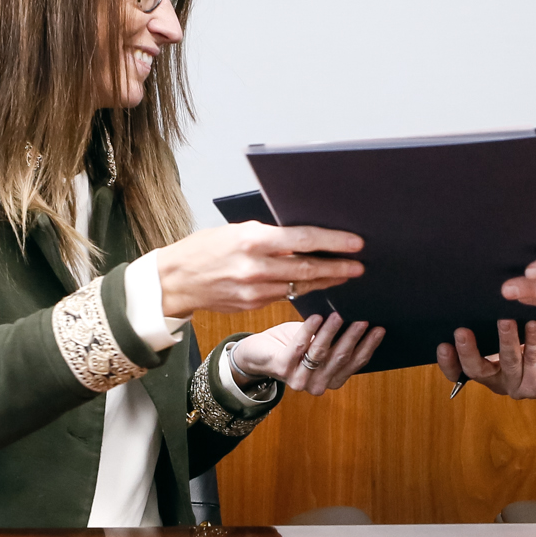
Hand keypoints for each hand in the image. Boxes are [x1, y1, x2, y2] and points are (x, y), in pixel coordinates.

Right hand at [155, 221, 364, 316]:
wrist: (176, 280)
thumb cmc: (204, 249)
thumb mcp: (236, 231)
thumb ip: (268, 237)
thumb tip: (302, 238)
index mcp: (252, 241)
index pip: (303, 240)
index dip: (333, 242)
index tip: (355, 244)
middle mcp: (256, 267)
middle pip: (308, 268)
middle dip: (338, 268)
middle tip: (359, 266)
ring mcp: (255, 291)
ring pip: (299, 285)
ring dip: (324, 281)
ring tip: (344, 275)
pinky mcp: (253, 306)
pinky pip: (284, 296)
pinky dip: (300, 289)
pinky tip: (314, 285)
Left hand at [230, 314, 384, 395]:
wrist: (257, 353)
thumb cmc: (291, 344)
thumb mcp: (319, 343)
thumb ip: (337, 338)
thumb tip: (360, 317)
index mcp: (332, 380)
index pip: (355, 363)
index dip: (368, 346)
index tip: (379, 329)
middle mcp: (318, 384)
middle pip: (340, 358)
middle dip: (353, 337)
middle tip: (363, 320)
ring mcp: (299, 379)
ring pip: (321, 352)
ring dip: (331, 332)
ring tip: (339, 315)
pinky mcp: (282, 368)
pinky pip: (299, 346)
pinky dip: (309, 330)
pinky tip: (316, 317)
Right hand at [436, 320, 535, 398]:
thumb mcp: (509, 328)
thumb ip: (490, 321)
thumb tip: (473, 291)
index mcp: (485, 368)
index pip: (458, 371)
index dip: (448, 362)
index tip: (442, 344)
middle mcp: (498, 380)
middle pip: (477, 371)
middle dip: (468, 351)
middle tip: (462, 331)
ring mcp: (518, 385)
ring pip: (507, 364)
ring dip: (505, 341)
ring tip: (505, 320)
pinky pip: (534, 362)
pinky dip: (533, 341)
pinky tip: (533, 325)